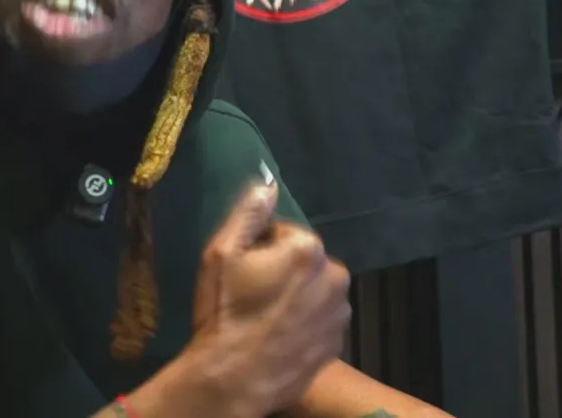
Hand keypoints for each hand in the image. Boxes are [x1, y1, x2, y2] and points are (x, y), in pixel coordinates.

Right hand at [180, 182, 351, 417]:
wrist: (235, 378)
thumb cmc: (225, 312)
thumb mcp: (221, 254)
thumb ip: (248, 213)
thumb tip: (268, 184)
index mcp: (308, 248)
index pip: (282, 233)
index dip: (257, 250)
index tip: (242, 272)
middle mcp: (336, 275)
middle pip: (303, 260)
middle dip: (282, 271)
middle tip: (251, 295)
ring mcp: (340, 312)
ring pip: (314, 289)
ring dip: (295, 296)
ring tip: (264, 318)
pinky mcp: (338, 342)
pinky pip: (319, 318)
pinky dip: (304, 322)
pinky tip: (278, 335)